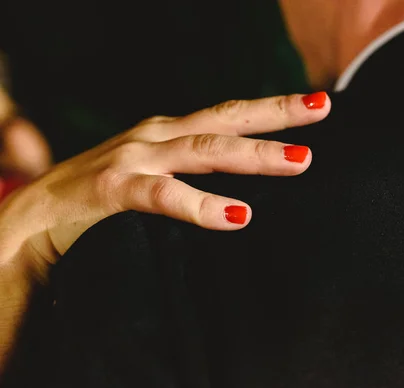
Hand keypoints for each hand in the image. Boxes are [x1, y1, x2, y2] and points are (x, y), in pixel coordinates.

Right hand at [0, 91, 329, 368]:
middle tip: (323, 108)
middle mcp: (156, 137)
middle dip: (276, 113)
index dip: (272, 108)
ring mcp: (133, 158)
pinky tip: (236, 216)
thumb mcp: (152, 176)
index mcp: (168, 135)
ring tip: (299, 161)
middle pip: (225, 119)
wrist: (29, 216)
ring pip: (203, 150)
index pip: (228, 115)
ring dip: (253, 154)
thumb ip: (189, 174)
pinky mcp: (110, 188)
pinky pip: (161, 194)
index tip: (316, 104)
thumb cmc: (97, 198)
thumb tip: (245, 194)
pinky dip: (199, 204)